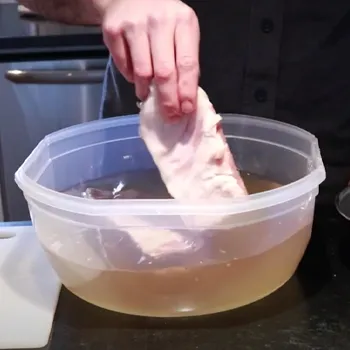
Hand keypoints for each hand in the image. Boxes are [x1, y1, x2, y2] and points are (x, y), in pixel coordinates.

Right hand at [101, 0, 199, 117]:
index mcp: (183, 21)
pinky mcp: (113, 30)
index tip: (186, 110)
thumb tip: (185, 99)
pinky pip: (123, 66)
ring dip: (146, 90)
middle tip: (169, 115)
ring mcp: (134, 24)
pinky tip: (135, 75)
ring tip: (147, 94)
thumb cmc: (163, 21)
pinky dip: (130, 77)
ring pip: (142, 72)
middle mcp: (159, 20)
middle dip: (167, 100)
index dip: (186, 91)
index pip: (187, 64)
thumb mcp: (182, 33)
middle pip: (164, 72)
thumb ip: (185, 62)